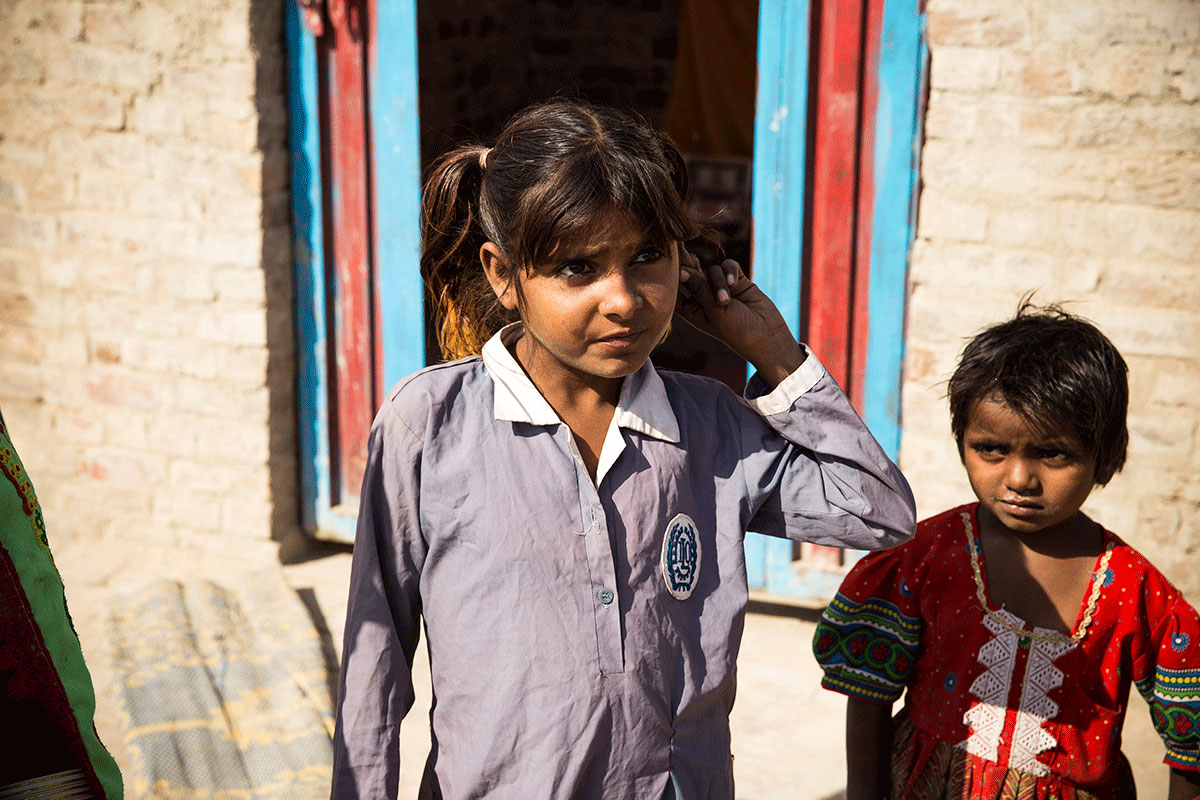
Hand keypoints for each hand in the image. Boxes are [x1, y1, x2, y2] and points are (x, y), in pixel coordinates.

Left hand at [675, 246, 805, 386]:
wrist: (768, 335)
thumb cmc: (737, 330)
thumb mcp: (714, 311)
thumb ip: (698, 288)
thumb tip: (680, 270)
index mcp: (693, 310)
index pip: (677, 291)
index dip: (672, 279)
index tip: (672, 270)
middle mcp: (705, 298)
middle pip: (693, 275)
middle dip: (694, 271)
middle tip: (692, 265)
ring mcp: (722, 288)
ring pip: (712, 270)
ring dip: (719, 282)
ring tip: (726, 300)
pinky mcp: (738, 281)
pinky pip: (729, 266)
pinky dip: (730, 272)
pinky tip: (734, 283)